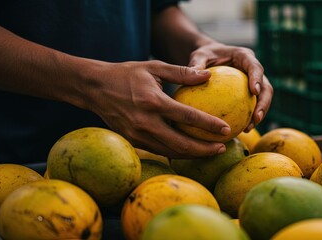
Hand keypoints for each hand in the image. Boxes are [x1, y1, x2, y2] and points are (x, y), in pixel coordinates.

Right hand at [84, 60, 229, 157]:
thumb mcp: (154, 67)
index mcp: (153, 102)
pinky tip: (190, 149)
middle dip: (205, 149)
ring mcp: (137, 135)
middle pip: (181, 144)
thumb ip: (182, 72)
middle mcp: (145, 122)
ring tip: (211, 151)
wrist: (94, 88)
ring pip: (171, 151)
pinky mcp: (133, 140)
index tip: (226, 130)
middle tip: (222, 148)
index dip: (209, 125)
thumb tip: (208, 75)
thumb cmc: (126, 74)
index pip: (188, 118)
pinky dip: (177, 152)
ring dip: (193, 154)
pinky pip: (160, 150)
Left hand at [188, 42, 272, 131]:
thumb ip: (197, 64)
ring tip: (248, 128)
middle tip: (256, 117)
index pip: (255, 67)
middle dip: (264, 103)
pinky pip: (251, 106)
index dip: (257, 79)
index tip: (254, 91)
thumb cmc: (204, 55)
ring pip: (263, 100)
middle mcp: (253, 70)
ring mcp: (253, 82)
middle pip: (266, 87)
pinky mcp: (250, 93)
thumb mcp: (199, 56)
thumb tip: (195, 75)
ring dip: (259, 114)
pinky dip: (248, 118)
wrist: (209, 57)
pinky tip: (239, 130)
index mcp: (244, 56)